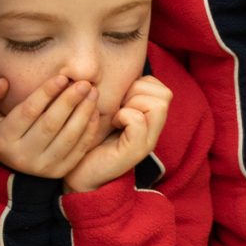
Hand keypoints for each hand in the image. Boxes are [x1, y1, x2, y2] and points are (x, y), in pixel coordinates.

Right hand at [0, 74, 101, 180]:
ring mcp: (43, 167)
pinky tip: (95, 111)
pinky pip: (79, 150)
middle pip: (51, 125)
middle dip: (70, 102)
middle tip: (84, 83)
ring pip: (68, 138)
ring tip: (92, 93)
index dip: (46, 93)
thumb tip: (2, 82)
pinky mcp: (59, 172)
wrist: (9, 162)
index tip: (62, 77)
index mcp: (3, 140)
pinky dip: (89, 130)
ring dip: (83, 114)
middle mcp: (22, 157)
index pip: (28, 113)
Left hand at [64, 75, 171, 193]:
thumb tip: (126, 71)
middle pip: (165, 95)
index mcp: (150, 120)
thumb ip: (122, 95)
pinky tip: (112, 125)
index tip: (121, 99)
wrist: (80, 174)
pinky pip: (138, 120)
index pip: (162, 89)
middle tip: (118, 107)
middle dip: (137, 92)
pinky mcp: (135, 152)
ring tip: (115, 117)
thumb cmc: (92, 140)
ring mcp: (147, 142)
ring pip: (157, 105)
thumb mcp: (110, 111)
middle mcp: (154, 131)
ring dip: (131, 104)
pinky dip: (123, 116)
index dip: (142, 85)